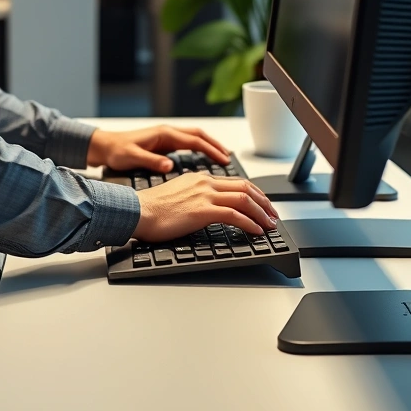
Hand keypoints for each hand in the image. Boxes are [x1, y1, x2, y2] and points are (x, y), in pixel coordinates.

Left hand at [87, 125, 229, 172]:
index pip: (195, 141)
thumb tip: (169, 166)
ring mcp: (166, 136)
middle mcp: (167, 132)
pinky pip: (187, 143)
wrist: (104, 146)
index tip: (225, 160)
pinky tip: (204, 159)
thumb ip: (151, 162)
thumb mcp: (132, 158)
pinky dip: (199, 149)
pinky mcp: (163, 143)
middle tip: (230, 158)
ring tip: (223, 157)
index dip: (211, 150)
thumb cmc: (116, 152)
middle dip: (216, 145)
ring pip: (194, 138)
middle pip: (199, 135)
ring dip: (209, 145)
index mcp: (164, 134)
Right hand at [132, 173, 278, 240]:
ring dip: (261, 213)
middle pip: (245, 188)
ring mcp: (204, 195)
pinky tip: (256, 231)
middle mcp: (205, 183)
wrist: (137, 211)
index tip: (262, 203)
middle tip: (272, 215)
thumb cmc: (151, 209)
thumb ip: (194, 197)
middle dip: (264, 202)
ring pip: (244, 199)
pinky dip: (250, 223)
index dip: (254, 193)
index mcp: (199, 178)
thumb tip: (204, 209)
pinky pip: (235, 215)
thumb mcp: (177, 195)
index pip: (235, 182)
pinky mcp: (202, 210)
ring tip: (269, 225)